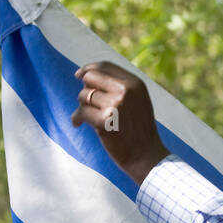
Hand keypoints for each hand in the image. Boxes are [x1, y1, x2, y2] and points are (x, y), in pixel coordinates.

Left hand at [71, 61, 168, 184]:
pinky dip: (76, 119)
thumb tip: (87, 73)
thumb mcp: (138, 101)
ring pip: (83, 95)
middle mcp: (126, 91)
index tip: (79, 75)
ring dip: (83, 107)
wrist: (146, 156)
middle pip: (90, 78)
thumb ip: (120, 86)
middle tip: (89, 104)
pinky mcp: (104, 121)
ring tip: (90, 118)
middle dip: (86, 90)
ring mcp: (115, 105)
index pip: (105, 66)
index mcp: (135, 83)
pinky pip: (81, 112)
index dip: (89, 69)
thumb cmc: (138, 130)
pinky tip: (77, 124)